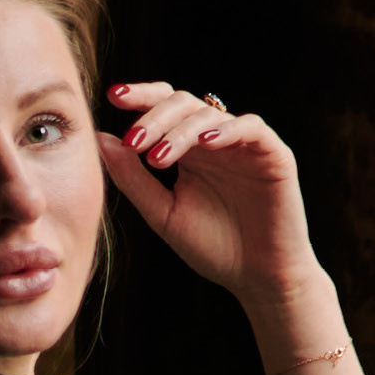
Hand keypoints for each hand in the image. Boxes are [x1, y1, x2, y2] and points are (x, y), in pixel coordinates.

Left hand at [96, 84, 322, 303]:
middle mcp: (214, 139)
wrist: (257, 277)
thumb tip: (101, 140)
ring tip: (158, 158)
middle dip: (155, 117)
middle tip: (133, 140)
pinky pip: (250, 128)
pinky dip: (228, 130)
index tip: (113, 98)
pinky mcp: (272, 153)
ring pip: (210, 115)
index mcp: (188, 150)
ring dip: (181, 132)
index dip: (140, 98)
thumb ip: (133, 179)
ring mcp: (243, 144)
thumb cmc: (212, 247)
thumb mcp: (163, 214)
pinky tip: (206, 143)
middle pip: (182, 104)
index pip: (163, 108)